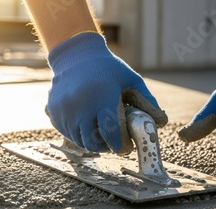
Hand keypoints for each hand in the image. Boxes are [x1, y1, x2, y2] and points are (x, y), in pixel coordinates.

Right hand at [47, 32, 167, 153]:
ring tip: (101, 134)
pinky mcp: (54, 111)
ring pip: (79, 140)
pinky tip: (87, 125)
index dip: (120, 145)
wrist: (76, 55)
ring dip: (92, 142)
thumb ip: (147, 102)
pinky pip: (67, 133)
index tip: (126, 147)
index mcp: (102, 96)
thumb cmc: (108, 68)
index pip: (111, 132)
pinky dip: (78, 134)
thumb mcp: (131, 80)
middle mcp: (80, 104)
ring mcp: (64, 109)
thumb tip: (161, 123)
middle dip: (106, 147)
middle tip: (114, 143)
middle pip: (93, 141)